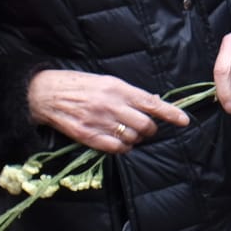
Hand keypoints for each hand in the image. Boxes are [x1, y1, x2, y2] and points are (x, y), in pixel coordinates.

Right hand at [27, 69, 190, 153]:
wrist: (46, 93)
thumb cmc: (80, 85)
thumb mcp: (108, 82)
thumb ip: (131, 94)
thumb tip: (156, 104)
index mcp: (118, 88)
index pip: (151, 103)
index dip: (171, 113)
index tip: (184, 121)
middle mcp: (111, 105)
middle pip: (145, 125)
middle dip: (150, 130)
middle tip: (144, 128)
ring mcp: (99, 121)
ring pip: (133, 138)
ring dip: (135, 138)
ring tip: (126, 132)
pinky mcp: (88, 136)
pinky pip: (116, 148)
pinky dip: (123, 148)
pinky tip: (119, 142)